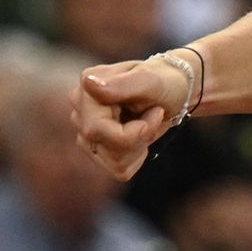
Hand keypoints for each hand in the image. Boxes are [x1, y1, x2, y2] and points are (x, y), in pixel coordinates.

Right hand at [73, 58, 191, 180]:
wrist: (171, 93)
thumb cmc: (162, 82)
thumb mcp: (150, 81)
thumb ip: (121, 84)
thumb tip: (88, 82)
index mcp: (87, 90)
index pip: (96, 129)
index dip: (134, 131)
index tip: (157, 112)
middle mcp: (80, 112)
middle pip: (107, 148)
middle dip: (140, 138)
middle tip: (154, 114)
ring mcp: (85, 134)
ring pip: (114, 162)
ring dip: (140, 146)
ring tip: (145, 123)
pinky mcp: (96, 151)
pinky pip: (118, 170)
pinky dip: (137, 157)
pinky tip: (140, 137)